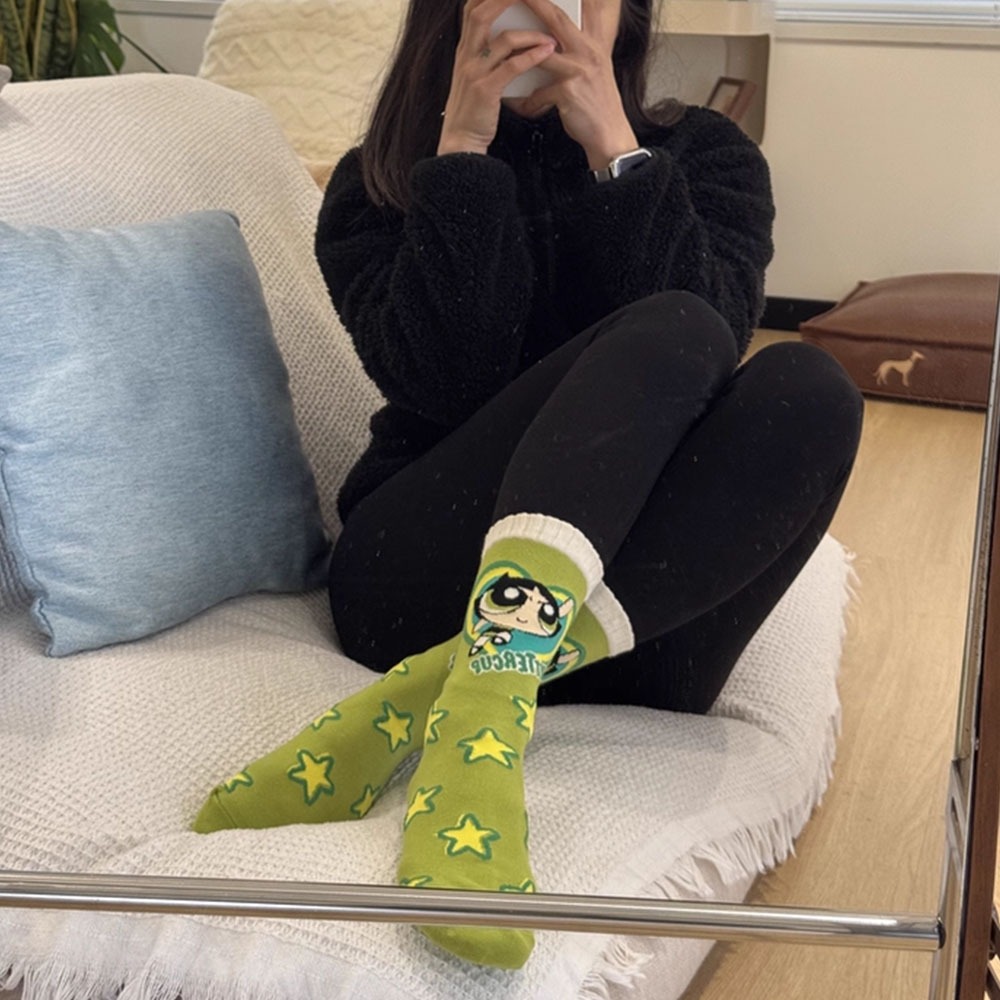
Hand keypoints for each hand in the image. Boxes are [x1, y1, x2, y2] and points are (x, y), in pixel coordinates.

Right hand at [438, 0, 557, 156]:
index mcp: (465, 50)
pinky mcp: (485, 91)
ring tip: (552, 36)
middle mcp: (466, 56)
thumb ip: (489, 54)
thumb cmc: (475, 110)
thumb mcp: (477, 76)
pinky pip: (511, 66)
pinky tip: (547, 52)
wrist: (462, 142)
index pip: (472, 8)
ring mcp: (474, 72)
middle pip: (483, 13)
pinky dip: (532, 56)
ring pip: (503, 39)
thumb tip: (512, 36)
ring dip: (531, 33)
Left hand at [506, 0, 638, 169]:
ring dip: (521, 60)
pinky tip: (522, 108)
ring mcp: (579, 71)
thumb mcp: (591, 71)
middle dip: (533, 3)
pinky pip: (539, 93)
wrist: (610, 135)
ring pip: (542, 57)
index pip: (567, 13)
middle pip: (555, 20)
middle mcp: (587, 52)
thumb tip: (550, 42)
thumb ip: (575, 52)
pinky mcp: (569, 93)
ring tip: (502, 62)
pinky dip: (528, 102)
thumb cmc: (596, 105)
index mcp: (591, 44)